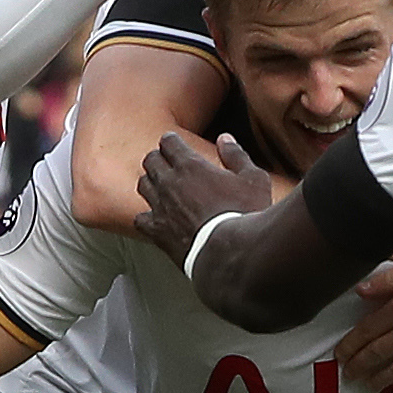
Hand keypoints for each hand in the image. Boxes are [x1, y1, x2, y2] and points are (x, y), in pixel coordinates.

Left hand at [136, 131, 270, 264]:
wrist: (231, 253)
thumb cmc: (245, 214)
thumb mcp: (253, 179)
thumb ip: (236, 156)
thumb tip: (225, 139)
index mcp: (190, 165)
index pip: (168, 141)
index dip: (172, 141)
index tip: (176, 144)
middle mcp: (169, 183)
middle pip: (151, 160)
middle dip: (159, 159)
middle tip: (168, 163)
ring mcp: (160, 208)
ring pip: (142, 185)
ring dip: (151, 182)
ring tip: (161, 186)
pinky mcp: (157, 232)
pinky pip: (139, 218)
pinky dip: (145, 216)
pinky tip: (156, 218)